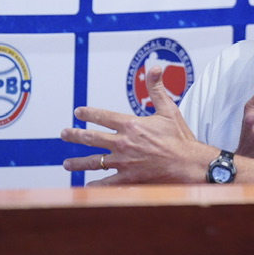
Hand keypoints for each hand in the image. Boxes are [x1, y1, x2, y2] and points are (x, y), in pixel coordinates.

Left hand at [61, 66, 203, 184]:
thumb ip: (157, 89)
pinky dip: (96, 184)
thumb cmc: (180, 138)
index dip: (88, 113)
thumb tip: (155, 69)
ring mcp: (124, 162)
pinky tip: (88, 185)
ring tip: (67, 163)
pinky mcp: (128, 178)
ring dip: (78, 162)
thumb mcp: (169, 110)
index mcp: (131, 125)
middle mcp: (123, 143)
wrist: (189, 165)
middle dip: (75, 135)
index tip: (79, 112)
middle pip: (91, 138)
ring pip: (94, 162)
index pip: (103, 117)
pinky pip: (107, 182)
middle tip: (65, 134)